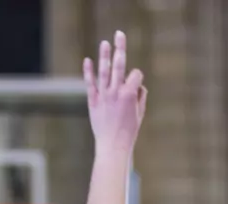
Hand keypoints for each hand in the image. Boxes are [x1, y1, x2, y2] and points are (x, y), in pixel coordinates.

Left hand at [85, 31, 146, 157]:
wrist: (113, 146)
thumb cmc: (129, 131)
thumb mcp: (140, 114)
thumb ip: (140, 96)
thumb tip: (138, 85)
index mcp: (130, 94)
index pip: (135, 74)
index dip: (137, 77)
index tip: (137, 87)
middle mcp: (116, 92)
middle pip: (119, 65)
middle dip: (120, 48)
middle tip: (119, 34)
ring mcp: (104, 95)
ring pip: (104, 71)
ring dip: (105, 55)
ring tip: (105, 42)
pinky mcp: (93, 101)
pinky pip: (90, 83)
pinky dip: (88, 71)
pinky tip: (87, 59)